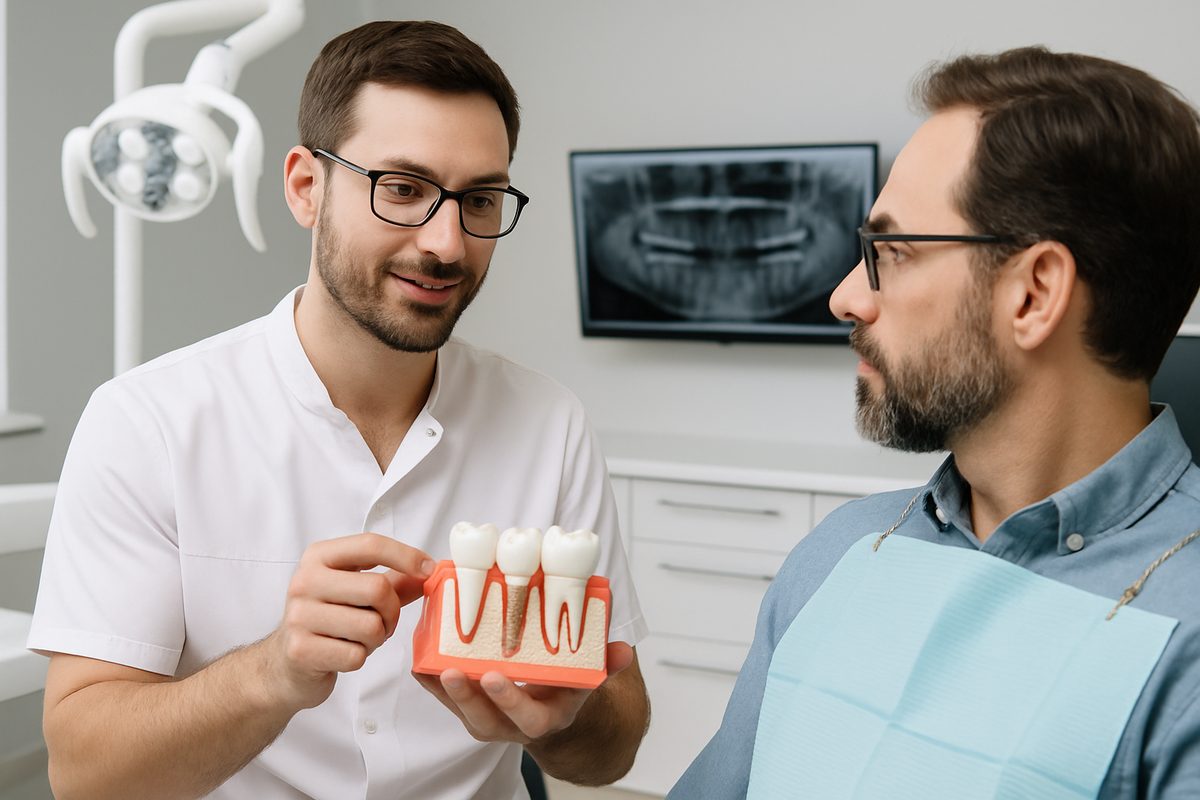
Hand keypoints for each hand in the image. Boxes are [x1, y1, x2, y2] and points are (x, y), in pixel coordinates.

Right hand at [263, 533, 433, 711]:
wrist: (285, 664)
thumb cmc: (326, 621)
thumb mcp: (355, 591)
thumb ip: (392, 581)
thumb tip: (428, 573)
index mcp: (319, 557)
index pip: (370, 545)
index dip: (406, 556)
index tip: (428, 570)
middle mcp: (305, 581)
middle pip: (377, 589)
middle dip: (392, 611)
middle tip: (383, 622)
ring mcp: (299, 615)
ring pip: (371, 625)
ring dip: (377, 638)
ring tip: (360, 638)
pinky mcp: (301, 650)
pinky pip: (356, 655)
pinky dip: (359, 657)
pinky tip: (343, 653)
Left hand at [412, 642, 635, 743]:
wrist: (554, 708)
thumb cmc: (568, 687)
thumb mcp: (591, 678)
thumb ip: (608, 664)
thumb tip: (623, 651)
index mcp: (545, 718)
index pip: (526, 717)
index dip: (510, 699)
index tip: (496, 677)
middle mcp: (513, 724)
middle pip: (485, 718)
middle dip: (468, 697)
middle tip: (454, 671)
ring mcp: (489, 717)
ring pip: (463, 710)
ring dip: (445, 689)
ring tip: (433, 663)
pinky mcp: (471, 706)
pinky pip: (447, 697)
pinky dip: (432, 679)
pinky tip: (420, 656)